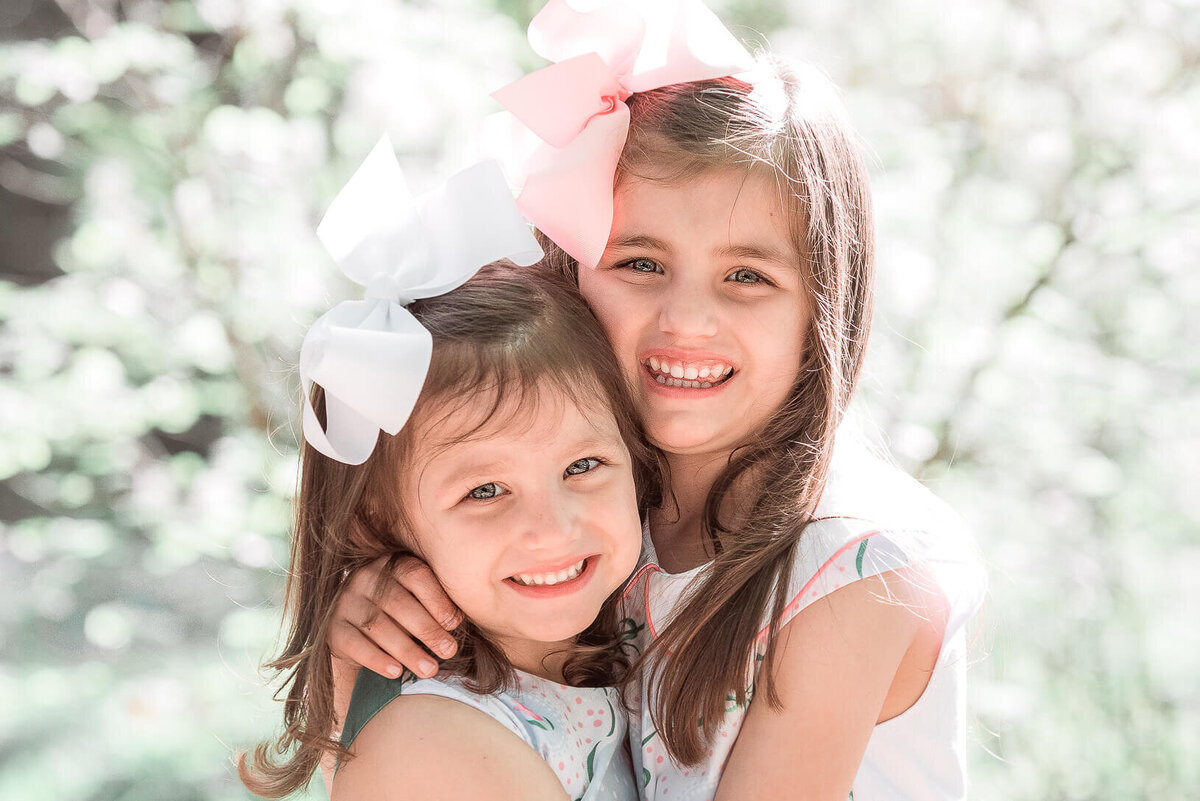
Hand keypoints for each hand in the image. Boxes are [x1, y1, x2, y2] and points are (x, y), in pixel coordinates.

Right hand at [328, 555, 462, 679]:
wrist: (358, 630)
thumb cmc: (402, 613)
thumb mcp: (419, 600)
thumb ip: (438, 604)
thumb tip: (457, 621)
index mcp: (392, 564)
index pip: (415, 575)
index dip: (436, 599)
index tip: (454, 624)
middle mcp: (365, 578)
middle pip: (398, 603)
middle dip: (427, 629)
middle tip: (449, 651)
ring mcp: (346, 602)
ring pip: (378, 626)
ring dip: (407, 650)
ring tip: (430, 669)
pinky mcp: (332, 628)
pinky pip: (354, 644)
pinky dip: (376, 659)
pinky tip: (396, 672)